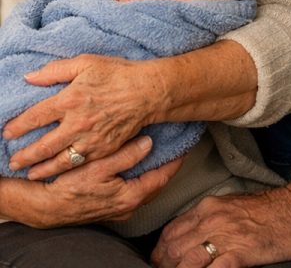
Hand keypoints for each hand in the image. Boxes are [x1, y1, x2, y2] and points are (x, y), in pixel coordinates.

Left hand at [4, 54, 164, 178]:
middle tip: (13, 161)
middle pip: (43, 145)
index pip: (35, 117)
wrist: (149, 91)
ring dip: (41, 168)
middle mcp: (77, 123)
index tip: (7, 132)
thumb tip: (30, 78)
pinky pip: (81, 163)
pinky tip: (59, 172)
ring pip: (60, 160)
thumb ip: (56, 70)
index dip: (17, 127)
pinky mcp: (104, 148)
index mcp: (70, 99)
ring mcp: (91, 138)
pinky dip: (66, 170)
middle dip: (25, 155)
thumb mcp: (87, 63)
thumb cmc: (120, 74)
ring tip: (30, 173)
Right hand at [12, 135, 182, 227]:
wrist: (43, 208)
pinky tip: (137, 167)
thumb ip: (126, 155)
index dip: (176, 160)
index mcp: (131, 196)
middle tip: (177, 148)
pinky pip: (133, 190)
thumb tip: (149, 143)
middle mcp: (129, 206)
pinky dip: (140, 178)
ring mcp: (119, 208)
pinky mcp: (109, 207)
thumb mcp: (98, 167)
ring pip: (146, 188)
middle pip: (157, 183)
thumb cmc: (69, 187)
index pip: (163, 176)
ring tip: (161, 155)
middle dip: (168, 166)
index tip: (186, 146)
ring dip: (153, 172)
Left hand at [151, 181, 290, 267]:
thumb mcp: (231, 206)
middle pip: (172, 250)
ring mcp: (225, 237)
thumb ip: (209, 220)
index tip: (160, 266)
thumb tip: (190, 239)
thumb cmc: (267, 210)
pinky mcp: (239, 254)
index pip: (169, 233)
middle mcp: (211, 220)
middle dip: (165, 267)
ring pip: (186, 262)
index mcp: (208, 208)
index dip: (159, 254)